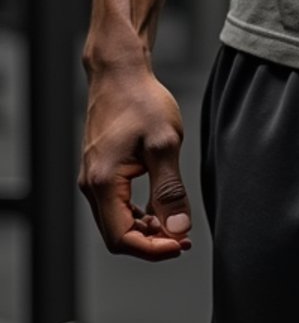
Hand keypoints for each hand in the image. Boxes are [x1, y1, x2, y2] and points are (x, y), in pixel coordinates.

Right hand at [78, 65, 193, 260]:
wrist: (122, 73)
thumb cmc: (141, 101)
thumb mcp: (164, 144)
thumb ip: (170, 190)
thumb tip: (178, 229)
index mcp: (102, 182)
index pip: (121, 238)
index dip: (152, 249)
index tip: (180, 244)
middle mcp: (91, 185)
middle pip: (117, 235)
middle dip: (151, 242)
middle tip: (184, 238)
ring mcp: (94, 178)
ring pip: (117, 221)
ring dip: (146, 229)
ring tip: (176, 223)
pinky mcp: (101, 171)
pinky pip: (117, 205)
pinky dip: (138, 213)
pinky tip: (160, 207)